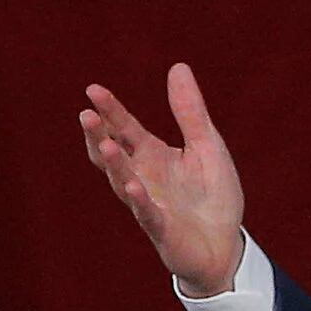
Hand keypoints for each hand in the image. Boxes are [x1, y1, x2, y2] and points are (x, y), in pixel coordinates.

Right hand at [81, 63, 247, 294]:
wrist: (225, 244)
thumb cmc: (212, 195)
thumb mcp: (206, 145)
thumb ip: (190, 111)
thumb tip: (178, 66)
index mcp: (151, 154)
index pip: (124, 128)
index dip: (110, 110)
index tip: (94, 90)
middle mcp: (142, 177)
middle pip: (112, 152)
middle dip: (98, 135)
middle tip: (86, 114)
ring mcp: (148, 204)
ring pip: (122, 182)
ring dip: (114, 165)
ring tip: (105, 145)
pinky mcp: (162, 229)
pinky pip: (147, 214)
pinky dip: (140, 200)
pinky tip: (133, 186)